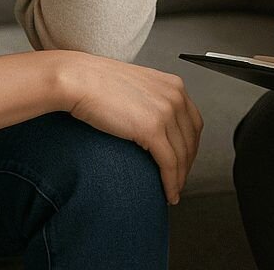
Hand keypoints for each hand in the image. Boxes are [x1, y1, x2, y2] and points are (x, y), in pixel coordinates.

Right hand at [62, 53, 202, 204]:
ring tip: (173, 192)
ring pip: (182, 154)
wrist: (80, 80)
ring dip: (180, 178)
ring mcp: (166, 111)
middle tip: (180, 180)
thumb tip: (151, 123)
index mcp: (173, 85)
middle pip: (191, 139)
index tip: (185, 160)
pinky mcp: (152, 128)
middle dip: (187, 164)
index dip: (191, 146)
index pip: (193, 122)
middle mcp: (175, 96)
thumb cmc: (98, 82)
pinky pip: (169, 163)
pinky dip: (171, 182)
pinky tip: (168, 193)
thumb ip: (151, 102)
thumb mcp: (137, 88)